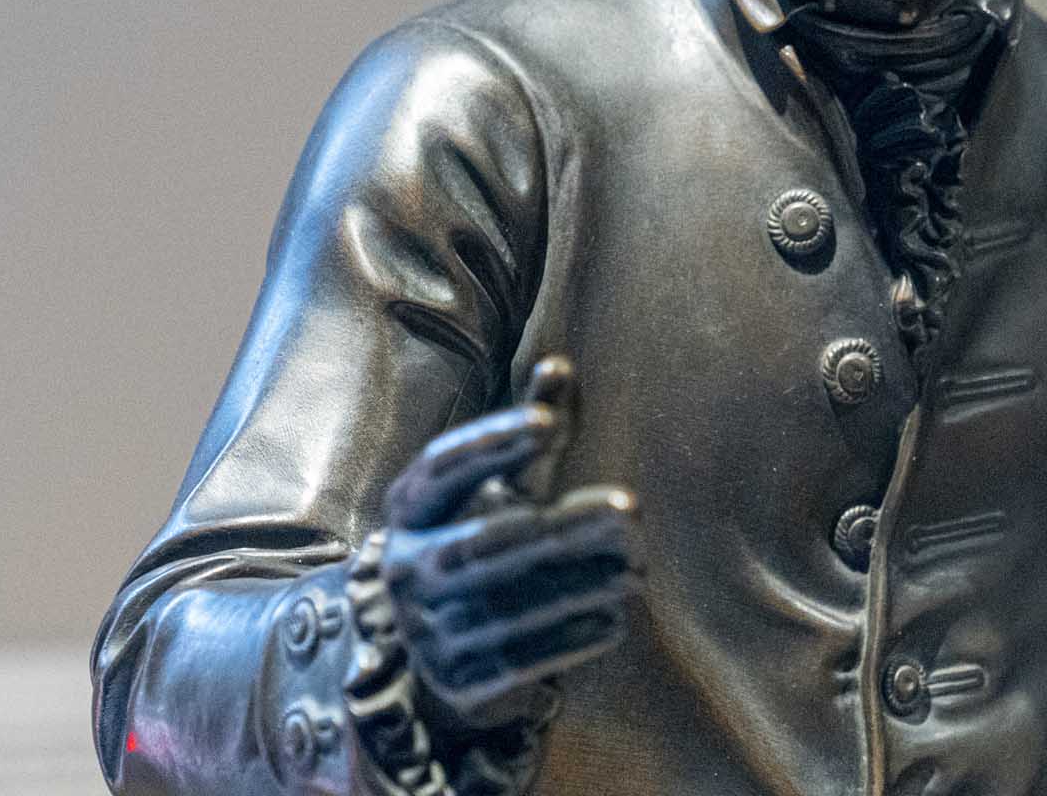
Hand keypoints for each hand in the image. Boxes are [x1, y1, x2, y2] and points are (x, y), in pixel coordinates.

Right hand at [378, 358, 640, 732]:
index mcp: (412, 508)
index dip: (492, 442)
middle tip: (633, 507)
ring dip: (582, 583)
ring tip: (639, 565)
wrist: (433, 650)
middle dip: (564, 527)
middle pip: (488, 545)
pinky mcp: (459, 683)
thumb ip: (531, 430)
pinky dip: (571, 637)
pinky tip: (616, 614)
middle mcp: (407, 567)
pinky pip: (520, 661)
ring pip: (509, 606)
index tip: (550, 424)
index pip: (444, 467)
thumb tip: (560, 363)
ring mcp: (428, 630)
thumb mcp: (501, 487)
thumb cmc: (484, 539)